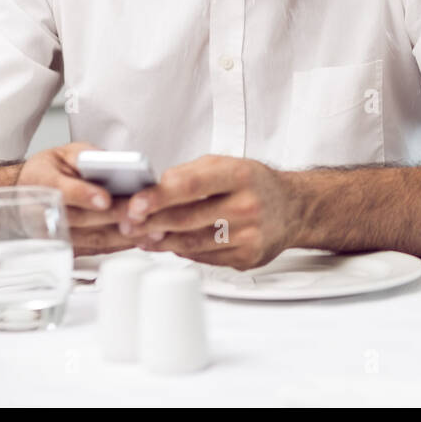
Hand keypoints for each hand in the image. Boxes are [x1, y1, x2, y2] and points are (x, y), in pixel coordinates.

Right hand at [16, 142, 133, 255]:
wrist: (26, 194)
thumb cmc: (50, 171)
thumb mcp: (65, 153)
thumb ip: (87, 155)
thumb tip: (112, 161)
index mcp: (43, 183)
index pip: (62, 190)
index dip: (83, 195)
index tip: (105, 198)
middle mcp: (45, 212)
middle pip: (82, 217)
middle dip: (113, 215)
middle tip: (140, 213)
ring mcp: (55, 234)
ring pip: (91, 237)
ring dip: (121, 235)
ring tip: (150, 228)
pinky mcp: (67, 247)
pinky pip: (96, 249)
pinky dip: (118, 245)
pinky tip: (140, 239)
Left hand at [118, 155, 302, 268]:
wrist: (293, 208)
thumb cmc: (255, 184)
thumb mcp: (228, 164)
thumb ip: (190, 173)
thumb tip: (152, 190)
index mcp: (241, 175)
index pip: (192, 185)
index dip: (159, 196)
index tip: (135, 203)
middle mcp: (247, 205)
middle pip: (187, 218)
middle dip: (150, 222)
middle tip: (127, 223)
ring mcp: (249, 234)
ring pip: (191, 243)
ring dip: (161, 240)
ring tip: (141, 236)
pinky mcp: (247, 257)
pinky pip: (204, 257)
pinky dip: (182, 251)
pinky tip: (169, 244)